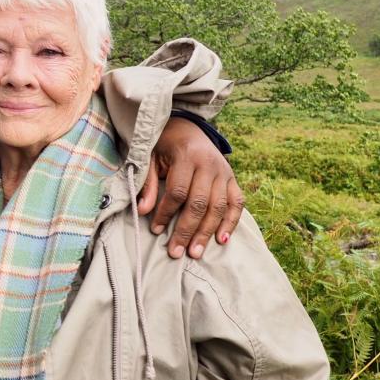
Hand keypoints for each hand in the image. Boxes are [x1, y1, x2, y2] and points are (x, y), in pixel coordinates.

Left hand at [137, 117, 242, 259]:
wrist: (186, 127)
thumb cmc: (164, 145)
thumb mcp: (150, 157)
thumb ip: (148, 183)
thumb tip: (143, 211)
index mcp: (187, 156)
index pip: (177, 191)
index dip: (165, 213)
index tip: (155, 230)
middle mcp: (209, 164)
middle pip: (199, 203)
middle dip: (186, 230)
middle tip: (176, 252)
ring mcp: (224, 172)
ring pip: (218, 207)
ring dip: (207, 232)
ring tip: (195, 252)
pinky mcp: (232, 178)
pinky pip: (237, 202)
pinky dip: (231, 222)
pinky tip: (222, 240)